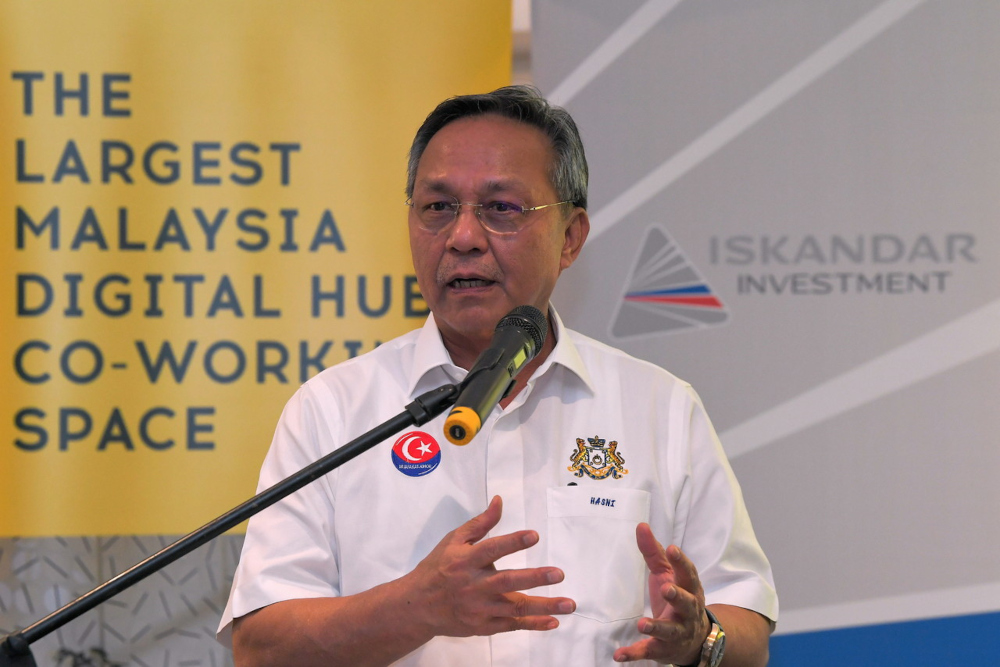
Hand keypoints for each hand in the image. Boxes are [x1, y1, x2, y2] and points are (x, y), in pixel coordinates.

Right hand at [406, 495, 575, 637]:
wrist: (417, 606)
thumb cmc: (438, 567)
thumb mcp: (454, 540)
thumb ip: (480, 523)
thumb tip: (500, 501)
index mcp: (466, 560)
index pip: (492, 549)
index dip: (513, 542)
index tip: (535, 535)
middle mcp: (473, 585)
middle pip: (507, 582)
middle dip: (534, 578)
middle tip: (558, 574)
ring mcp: (479, 609)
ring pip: (515, 608)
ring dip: (544, 606)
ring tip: (569, 604)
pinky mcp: (483, 626)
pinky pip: (512, 626)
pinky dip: (533, 625)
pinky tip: (553, 621)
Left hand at [614, 523, 709, 663]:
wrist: (694, 640)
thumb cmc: (677, 597)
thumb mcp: (667, 574)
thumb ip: (653, 552)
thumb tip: (641, 525)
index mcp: (689, 589)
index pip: (688, 574)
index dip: (681, 562)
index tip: (672, 549)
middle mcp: (687, 611)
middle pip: (686, 603)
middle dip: (677, 596)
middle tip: (667, 589)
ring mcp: (676, 632)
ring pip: (669, 631)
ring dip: (656, 627)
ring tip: (642, 624)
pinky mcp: (662, 649)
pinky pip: (648, 651)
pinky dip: (634, 654)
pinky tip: (619, 655)